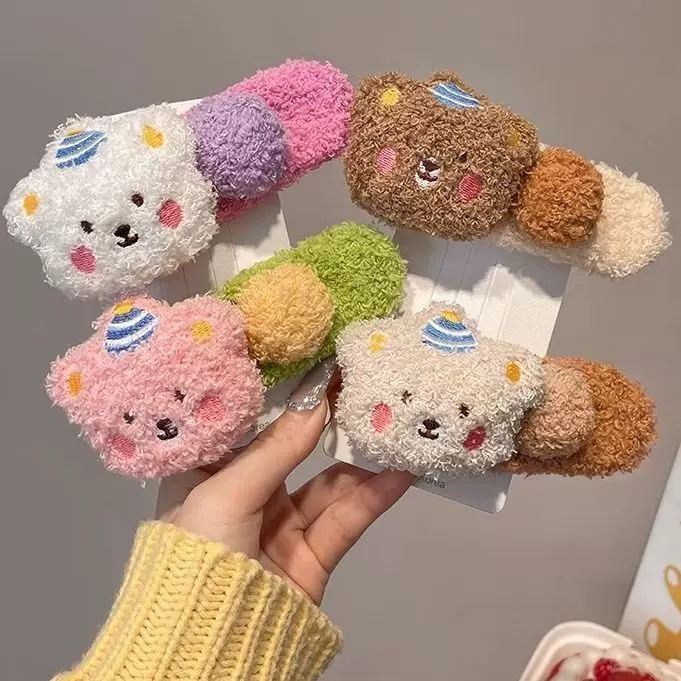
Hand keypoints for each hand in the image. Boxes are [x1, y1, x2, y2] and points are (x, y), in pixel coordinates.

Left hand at [156, 367, 413, 604]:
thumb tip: (316, 398)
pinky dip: (373, 497)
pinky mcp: (311, 555)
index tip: (308, 366)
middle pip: (290, 453)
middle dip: (324, 424)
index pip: (244, 427)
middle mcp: (242, 496)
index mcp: (206, 477)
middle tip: (355, 387)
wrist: (211, 649)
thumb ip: (277, 447)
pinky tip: (399, 473)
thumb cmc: (199, 554)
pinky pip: (344, 520)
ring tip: (388, 425)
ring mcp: (278, 526)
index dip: (277, 396)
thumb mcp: (228, 491)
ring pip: (326, 485)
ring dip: (358, 461)